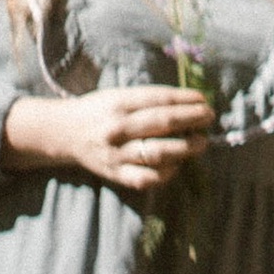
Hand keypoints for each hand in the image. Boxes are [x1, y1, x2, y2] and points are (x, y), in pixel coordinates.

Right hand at [3, 85, 215, 193]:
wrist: (64, 133)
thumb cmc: (100, 111)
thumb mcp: (119, 96)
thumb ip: (149, 100)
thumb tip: (191, 103)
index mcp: (118, 103)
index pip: (158, 99)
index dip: (185, 100)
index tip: (203, 99)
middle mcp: (116, 128)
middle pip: (161, 123)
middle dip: (191, 120)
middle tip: (208, 118)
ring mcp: (116, 153)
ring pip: (157, 152)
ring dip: (185, 147)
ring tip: (200, 142)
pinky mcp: (116, 174)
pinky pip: (146, 178)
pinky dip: (166, 173)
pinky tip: (177, 164)